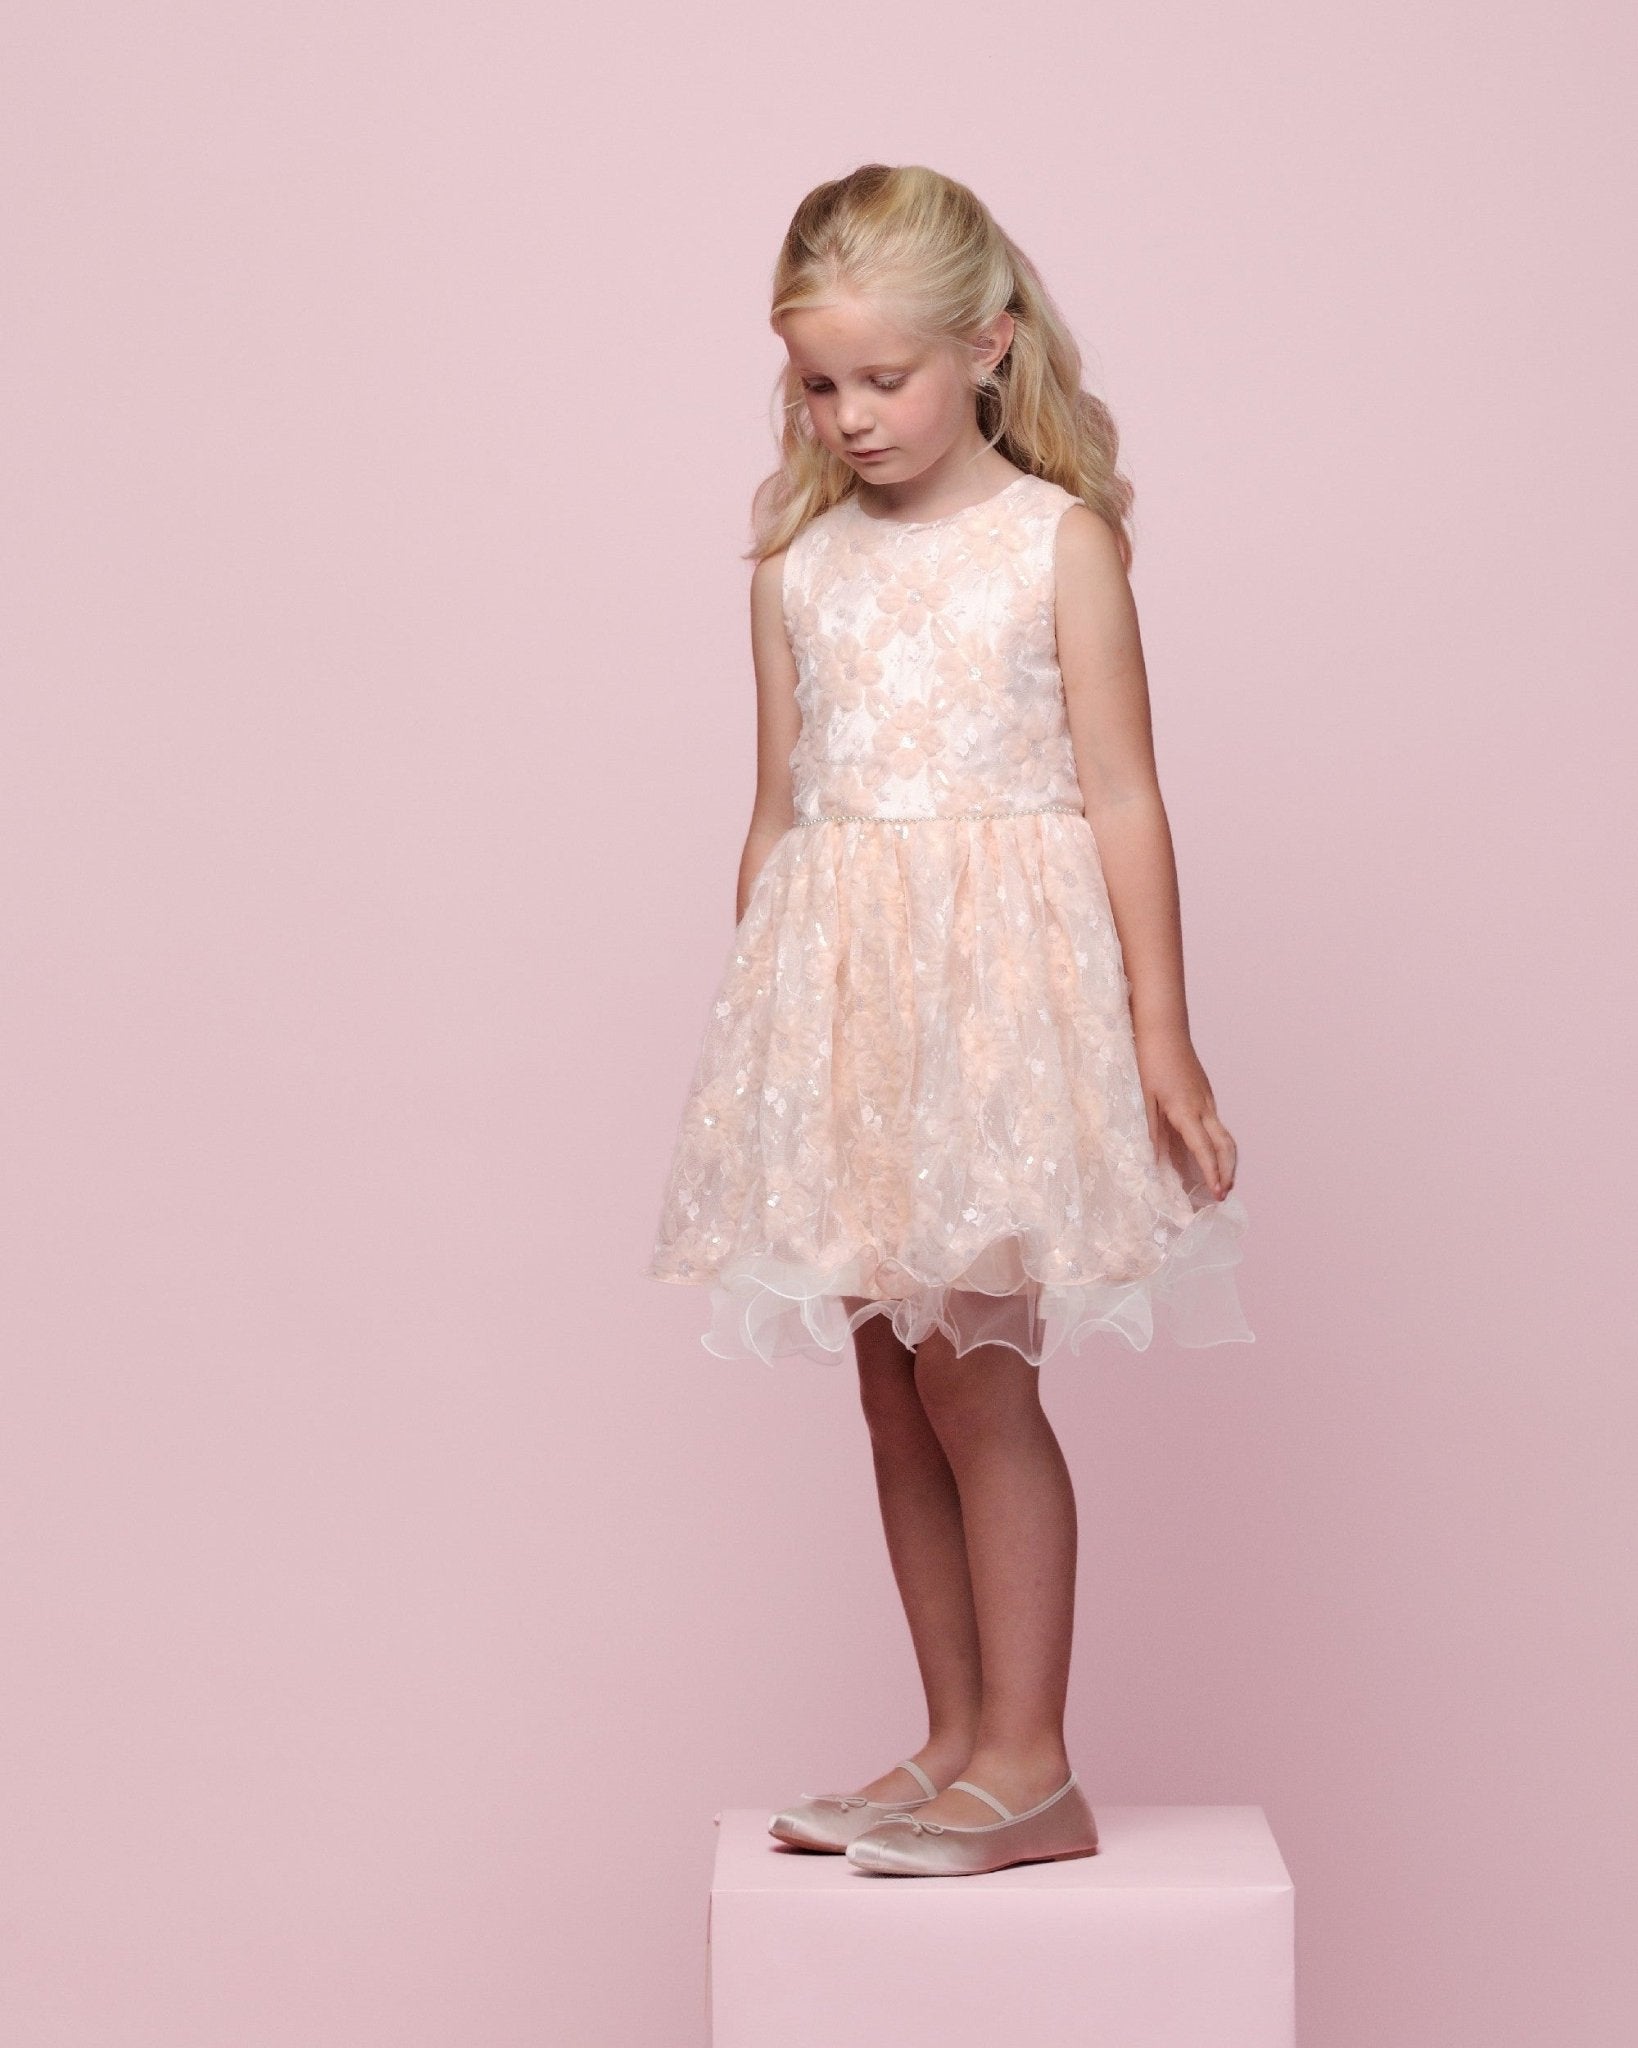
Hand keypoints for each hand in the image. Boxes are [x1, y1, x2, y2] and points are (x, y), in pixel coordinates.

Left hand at [1133, 1021, 1237, 1201]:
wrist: (1163, 1027)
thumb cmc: (1149, 1060)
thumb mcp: (1143, 1097)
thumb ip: (1150, 1130)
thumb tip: (1154, 1160)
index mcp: (1187, 1110)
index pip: (1205, 1149)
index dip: (1212, 1173)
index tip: (1217, 1193)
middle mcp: (1204, 1106)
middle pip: (1226, 1146)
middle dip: (1228, 1171)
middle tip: (1224, 1194)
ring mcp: (1207, 1099)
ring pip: (1225, 1135)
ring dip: (1227, 1160)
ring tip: (1222, 1180)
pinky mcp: (1205, 1093)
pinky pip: (1217, 1124)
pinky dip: (1219, 1144)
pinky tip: (1208, 1153)